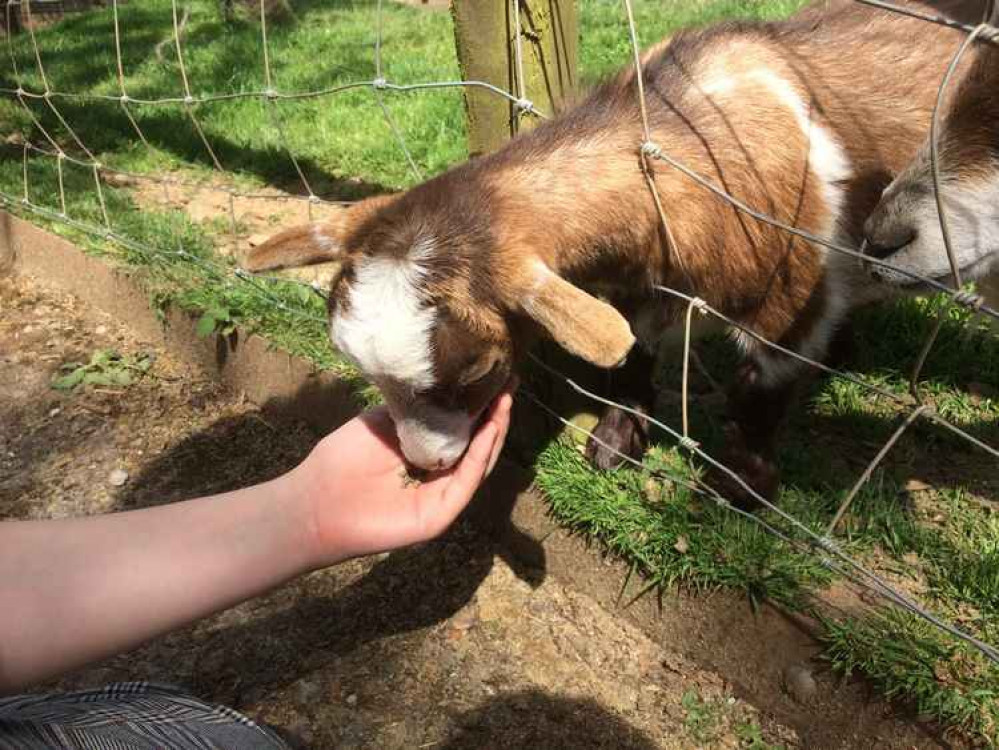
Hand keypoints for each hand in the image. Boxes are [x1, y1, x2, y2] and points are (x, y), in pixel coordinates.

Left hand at [292, 389, 513, 566]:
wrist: (312, 500)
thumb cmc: (340, 461)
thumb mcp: (382, 422)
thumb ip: (413, 409)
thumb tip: (442, 380)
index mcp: (425, 458)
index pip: (462, 432)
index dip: (480, 407)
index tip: (495, 378)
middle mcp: (438, 479)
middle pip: (478, 447)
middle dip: (495, 416)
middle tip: (509, 385)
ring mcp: (440, 499)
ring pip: (478, 464)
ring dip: (494, 432)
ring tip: (505, 401)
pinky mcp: (437, 516)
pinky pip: (465, 483)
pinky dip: (479, 456)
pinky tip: (487, 430)